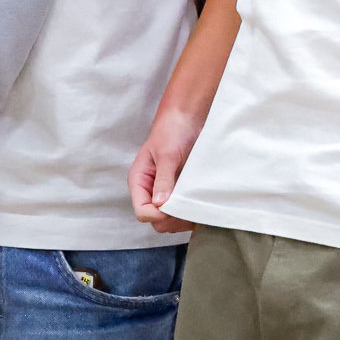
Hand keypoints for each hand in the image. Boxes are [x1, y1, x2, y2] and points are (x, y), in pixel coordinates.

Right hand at [128, 108, 201, 233]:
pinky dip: (190, 215)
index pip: (142, 212)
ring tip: (196, 208)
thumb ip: (163, 180)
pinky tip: (200, 208)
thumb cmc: (172, 131)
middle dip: (172, 220)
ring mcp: (164, 193)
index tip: (176, 207)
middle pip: (155, 221)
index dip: (158, 215)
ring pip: (169, 221)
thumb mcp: (167, 155)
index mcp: (139, 181)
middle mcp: (149, 190)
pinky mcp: (178, 193)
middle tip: (189, 209)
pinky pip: (181, 213)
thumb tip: (160, 205)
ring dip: (182, 219)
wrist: (187, 118)